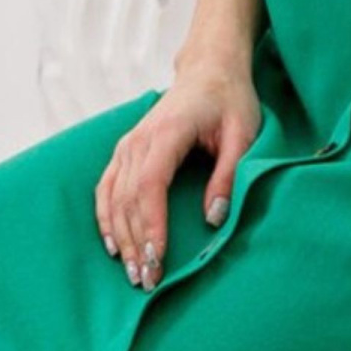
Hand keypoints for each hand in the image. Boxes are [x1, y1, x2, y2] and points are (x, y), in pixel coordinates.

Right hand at [94, 60, 263, 289]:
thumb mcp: (243, 135)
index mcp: (167, 133)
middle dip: (136, 242)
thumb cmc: (230, 100)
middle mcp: (139, 140)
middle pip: (128, 199)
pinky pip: (107, 188)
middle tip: (147, 280)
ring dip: (121, 237)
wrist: (209, 69)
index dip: (151, 224)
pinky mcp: (125, 150)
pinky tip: (113, 245)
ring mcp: (128, 145)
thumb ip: (228, 176)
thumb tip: (213, 219)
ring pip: (114, 198)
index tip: (158, 257)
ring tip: (133, 272)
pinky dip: (106, 218)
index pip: (151, 186)